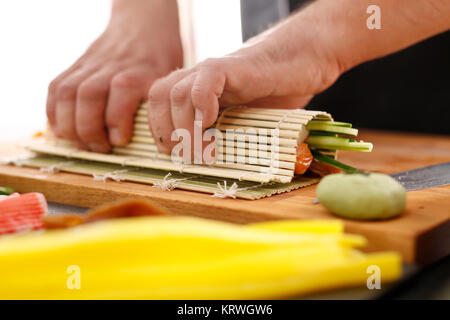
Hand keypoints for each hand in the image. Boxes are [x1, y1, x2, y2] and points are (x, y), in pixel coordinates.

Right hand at [47, 0, 181, 152]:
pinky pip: (56, 88)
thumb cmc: (160, 60)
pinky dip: (53, 112)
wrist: (143, 26)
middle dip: (90, 130)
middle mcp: (112, 67)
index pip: (122, 93)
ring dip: (69, 125)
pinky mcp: (76, 66)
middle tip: (100, 148)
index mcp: (140, 72)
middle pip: (89, 96)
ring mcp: (91, 66)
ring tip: (80, 144)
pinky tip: (61, 130)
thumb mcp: (168, 80)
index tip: (120, 141)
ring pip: (68, 93)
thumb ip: (159, 106)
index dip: (117, 123)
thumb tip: (159, 142)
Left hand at [147, 14, 341, 154]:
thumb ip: (221, 137)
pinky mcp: (233, 67)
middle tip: (187, 156)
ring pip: (176, 92)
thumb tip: (207, 166)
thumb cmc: (273, 97)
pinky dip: (203, 104)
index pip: (157, 104)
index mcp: (194, 90)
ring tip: (203, 149)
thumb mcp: (240, 123)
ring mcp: (213, 70)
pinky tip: (214, 121)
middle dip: (166, 131)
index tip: (173, 155)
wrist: (301, 65)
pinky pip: (205, 80)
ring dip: (185, 127)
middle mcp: (198, 77)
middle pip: (159, 96)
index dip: (159, 130)